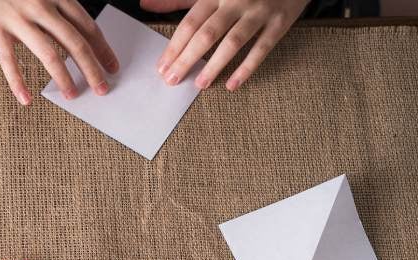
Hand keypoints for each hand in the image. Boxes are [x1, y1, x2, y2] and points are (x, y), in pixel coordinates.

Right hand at [0, 0, 118, 104]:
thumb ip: (51, 11)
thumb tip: (66, 38)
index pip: (86, 25)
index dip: (102, 48)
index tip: (111, 66)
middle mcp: (40, 5)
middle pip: (75, 42)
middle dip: (92, 68)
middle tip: (102, 88)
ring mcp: (18, 17)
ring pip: (48, 53)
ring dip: (63, 77)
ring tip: (72, 94)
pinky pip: (9, 60)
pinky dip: (18, 82)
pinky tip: (25, 99)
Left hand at [150, 0, 308, 90]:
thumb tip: (145, 4)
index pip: (190, 23)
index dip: (174, 46)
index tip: (162, 67)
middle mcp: (236, 1)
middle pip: (207, 34)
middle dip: (187, 59)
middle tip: (172, 80)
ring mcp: (259, 11)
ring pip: (233, 42)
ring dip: (214, 65)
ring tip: (200, 84)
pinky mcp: (280, 21)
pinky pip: (262, 47)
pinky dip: (247, 67)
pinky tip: (232, 84)